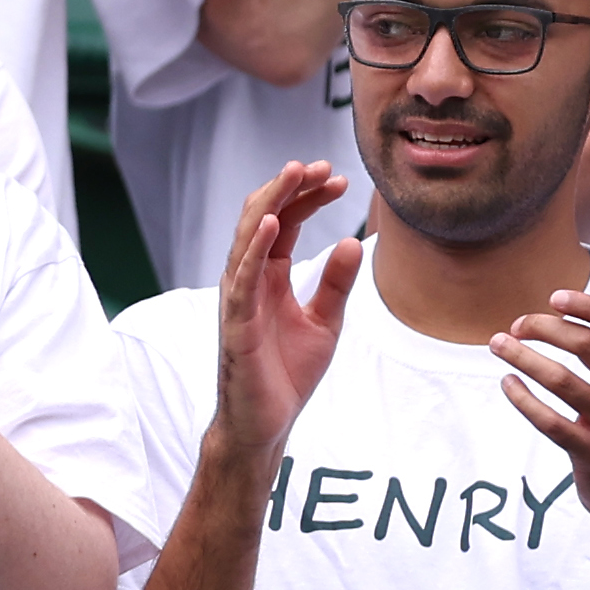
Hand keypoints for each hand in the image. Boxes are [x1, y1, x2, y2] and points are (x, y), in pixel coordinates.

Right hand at [212, 161, 359, 443]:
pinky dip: (252, 248)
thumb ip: (335, 283)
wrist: (265, 424)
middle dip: (290, 187)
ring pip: (247, 237)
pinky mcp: (236, 322)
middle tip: (322, 166)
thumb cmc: (286, 374)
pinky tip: (268, 224)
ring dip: (271, 202)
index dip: (309, 197)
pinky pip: (241, 278)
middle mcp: (249, 279)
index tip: (340, 180)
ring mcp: (238, 298)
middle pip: (263, 217)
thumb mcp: (325, 322)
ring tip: (295, 174)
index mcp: (269, 277)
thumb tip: (353, 241)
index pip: (285, 222)